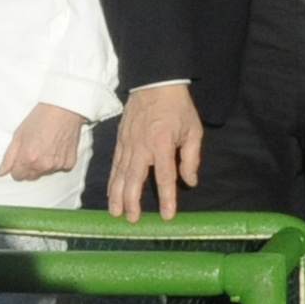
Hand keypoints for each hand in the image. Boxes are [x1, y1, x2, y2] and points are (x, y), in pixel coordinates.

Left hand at [0, 103, 87, 182]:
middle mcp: (43, 165)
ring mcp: (58, 165)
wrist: (63, 109)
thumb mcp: (18, 135)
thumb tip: (1, 172)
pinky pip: (60, 168)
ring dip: (44, 164)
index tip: (21, 157)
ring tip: (46, 146)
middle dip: (30, 167)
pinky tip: (57, 147)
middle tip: (34, 149)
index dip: (17, 167)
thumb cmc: (41, 118)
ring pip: (46, 172)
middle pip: (32, 176)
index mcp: (28, 159)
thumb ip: (8, 157)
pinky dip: (58, 161)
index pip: (18, 176)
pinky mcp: (69, 162)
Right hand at [106, 83, 201, 221]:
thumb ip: (191, 159)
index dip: (167, 198)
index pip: (164, 177)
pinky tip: (111, 192)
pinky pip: (114, 164)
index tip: (167, 216)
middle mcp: (141, 147)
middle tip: (132, 220)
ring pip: (120, 175)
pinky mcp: (120, 140)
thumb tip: (190, 182)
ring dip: (117, 195)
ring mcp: (128, 144)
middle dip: (132, 202)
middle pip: (134, 180)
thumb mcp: (193, 131)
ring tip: (116, 213)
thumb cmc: (177, 107)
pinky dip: (112, 180)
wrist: (155, 83)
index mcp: (162, 145)